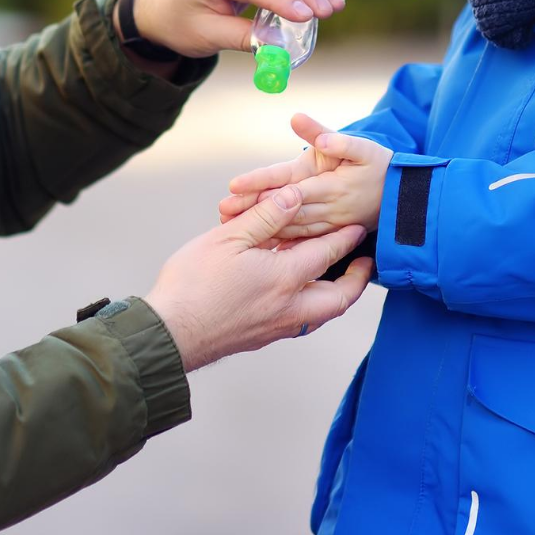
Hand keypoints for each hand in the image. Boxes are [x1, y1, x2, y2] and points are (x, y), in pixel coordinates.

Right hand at [144, 184, 372, 372]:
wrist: (170, 335)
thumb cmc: (193, 284)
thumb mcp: (227, 239)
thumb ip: (265, 217)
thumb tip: (293, 196)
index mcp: (285, 278)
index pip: (327, 253)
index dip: (345, 237)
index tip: (358, 226)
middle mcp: (290, 307)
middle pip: (339, 297)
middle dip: (356, 279)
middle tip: (364, 262)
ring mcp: (277, 327)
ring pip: (322, 314)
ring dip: (336, 296)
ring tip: (338, 278)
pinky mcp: (262, 337)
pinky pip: (302, 323)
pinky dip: (313, 307)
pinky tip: (300, 295)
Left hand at [220, 115, 391, 239]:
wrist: (404, 198)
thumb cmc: (380, 166)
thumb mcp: (362, 146)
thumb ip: (334, 138)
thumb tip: (301, 120)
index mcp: (331, 184)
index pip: (289, 185)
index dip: (262, 184)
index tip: (234, 186)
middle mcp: (328, 208)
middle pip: (284, 211)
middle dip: (253, 210)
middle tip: (223, 211)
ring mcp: (330, 225)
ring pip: (291, 230)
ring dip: (262, 229)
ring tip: (232, 227)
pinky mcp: (332, 235)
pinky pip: (304, 242)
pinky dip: (282, 245)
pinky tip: (261, 248)